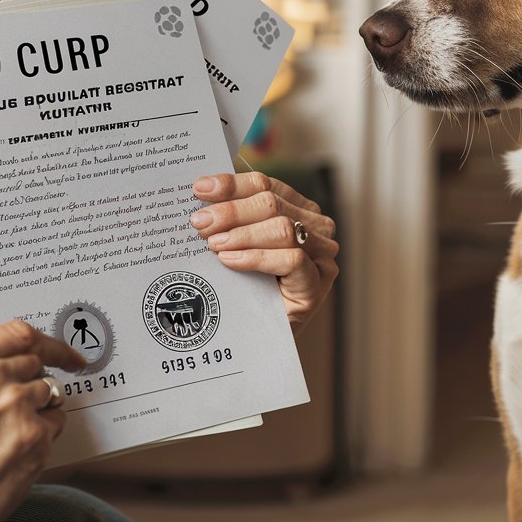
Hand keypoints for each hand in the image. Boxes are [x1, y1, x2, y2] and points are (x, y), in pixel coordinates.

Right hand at [0, 320, 85, 521]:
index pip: (19, 334)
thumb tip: (12, 368)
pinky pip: (56, 423)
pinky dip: (43, 437)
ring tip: (9, 438)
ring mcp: (17, 403)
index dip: (48, 344)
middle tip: (22, 410)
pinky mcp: (36, 433)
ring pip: (50, 394)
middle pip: (37, 365)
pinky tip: (16, 453)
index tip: (65, 353)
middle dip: (35, 385)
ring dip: (39, 412)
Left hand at [191, 171, 338, 335]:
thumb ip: (231, 221)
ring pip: (283, 228)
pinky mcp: (317, 284)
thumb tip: (201, 198)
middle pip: (273, 203)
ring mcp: (321, 256)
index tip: (200, 189)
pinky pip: (291, 260)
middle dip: (231, 210)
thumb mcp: (239, 245)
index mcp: (299, 209)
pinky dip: (256, 257)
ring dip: (242, 234)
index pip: (266, 185)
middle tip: (200, 222)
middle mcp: (316, 228)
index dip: (232, 185)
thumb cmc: (250, 287)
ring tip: (213, 243)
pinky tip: (230, 260)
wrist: (262, 336)